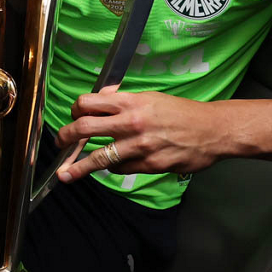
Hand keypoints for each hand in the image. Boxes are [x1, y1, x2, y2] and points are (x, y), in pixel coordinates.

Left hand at [54, 90, 223, 183]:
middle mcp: (132, 122)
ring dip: (79, 167)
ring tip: (65, 173)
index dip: (75, 110)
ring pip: (99, 157)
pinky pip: (121, 169)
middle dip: (66, 137)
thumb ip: (125, 101)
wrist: (212, 130)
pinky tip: (113, 166)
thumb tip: (101, 100)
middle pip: (86, 128)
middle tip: (59, 143)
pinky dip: (114, 168)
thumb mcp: (151, 98)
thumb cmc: (182, 112)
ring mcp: (140, 145)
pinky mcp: (149, 164)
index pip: (89, 103)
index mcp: (131, 101)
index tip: (72, 117)